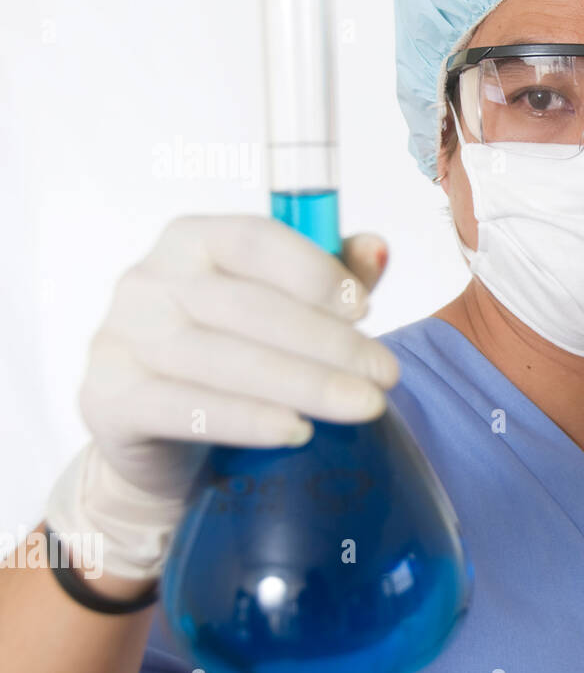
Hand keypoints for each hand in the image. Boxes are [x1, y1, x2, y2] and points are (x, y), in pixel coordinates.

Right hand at [46, 216, 398, 579]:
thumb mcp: (284, 307)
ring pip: (223, 359)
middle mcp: (149, 279)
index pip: (255, 239)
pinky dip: (246, 419)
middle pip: (248, 307)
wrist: (161, 433)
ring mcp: (122, 337)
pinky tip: (296, 430)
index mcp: (193, 239)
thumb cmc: (233, 351)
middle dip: (328, 342)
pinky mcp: (109, 398)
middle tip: (385, 375)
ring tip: (361, 405)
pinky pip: (183, 408)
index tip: (366, 310)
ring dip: (303, 384)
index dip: (315, 272)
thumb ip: (331, 275)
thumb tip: (376, 250)